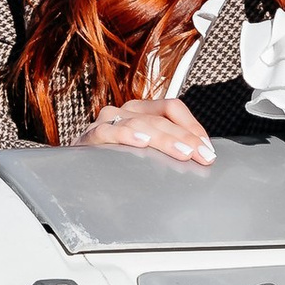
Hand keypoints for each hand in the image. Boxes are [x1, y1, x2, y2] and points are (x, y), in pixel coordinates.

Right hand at [83, 94, 214, 167]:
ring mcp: (107, 121)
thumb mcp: (146, 155)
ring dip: (165, 138)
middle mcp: (126, 111)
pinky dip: (125, 134)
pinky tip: (140, 143)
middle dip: (186, 137)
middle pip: (160, 117)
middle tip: (202, 156)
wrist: (76, 176)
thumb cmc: (116, 165)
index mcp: (141, 112)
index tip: (207, 152)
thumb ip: (167, 152)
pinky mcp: (90, 137)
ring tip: (183, 153)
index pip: (172, 107)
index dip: (193, 127)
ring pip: (140, 122)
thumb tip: (202, 159)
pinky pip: (108, 131)